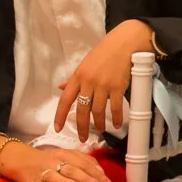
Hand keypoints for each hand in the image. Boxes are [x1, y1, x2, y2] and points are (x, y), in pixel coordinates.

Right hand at [2, 142, 113, 181]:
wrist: (18, 159)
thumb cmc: (48, 161)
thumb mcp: (65, 157)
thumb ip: (82, 162)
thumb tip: (101, 173)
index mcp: (65, 155)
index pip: (84, 163)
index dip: (98, 173)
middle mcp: (54, 162)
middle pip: (73, 169)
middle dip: (88, 179)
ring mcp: (41, 172)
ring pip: (55, 176)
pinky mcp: (29, 181)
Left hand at [54, 19, 153, 142]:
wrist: (124, 44)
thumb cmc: (103, 53)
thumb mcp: (84, 64)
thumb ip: (73, 79)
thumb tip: (60, 87)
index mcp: (77, 76)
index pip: (65, 99)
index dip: (60, 115)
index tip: (58, 128)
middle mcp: (88, 82)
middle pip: (81, 110)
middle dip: (82, 127)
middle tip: (83, 138)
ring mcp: (103, 85)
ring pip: (97, 111)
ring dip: (98, 124)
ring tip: (101, 130)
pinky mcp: (117, 87)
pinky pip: (115, 108)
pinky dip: (116, 118)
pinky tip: (116, 125)